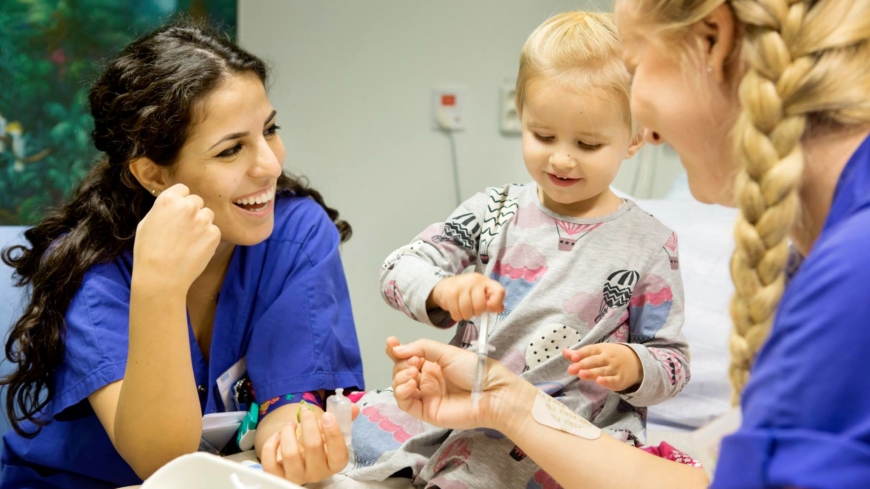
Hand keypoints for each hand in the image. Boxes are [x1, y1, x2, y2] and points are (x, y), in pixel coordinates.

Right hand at [133, 184, 219, 289]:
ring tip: (189, 241)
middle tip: (184, 229)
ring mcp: (203, 220)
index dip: (181, 200)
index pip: (183, 189)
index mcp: (168, 200)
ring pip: (208, 215)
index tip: (178, 212)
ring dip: (202, 224)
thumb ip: (163, 210)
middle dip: (192, 212)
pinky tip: (195, 249)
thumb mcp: (146, 223)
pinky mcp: (214, 234)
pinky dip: (208, 238)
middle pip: (197, 201)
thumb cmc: (148, 252)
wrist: (161, 277)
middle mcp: (188, 206)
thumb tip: (172, 206)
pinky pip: (214, 231)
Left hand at [260, 406, 358, 483]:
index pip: (339, 453)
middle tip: (306, 411)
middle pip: (313, 447)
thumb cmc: (319, 444)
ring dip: (288, 431)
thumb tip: (354, 407)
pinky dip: (271, 445)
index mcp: (335, 463)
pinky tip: (277, 436)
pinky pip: (270, 462)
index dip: (333, 433)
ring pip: (290, 453)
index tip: (327, 415)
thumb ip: (344, 420)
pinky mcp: (278, 476)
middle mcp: (317, 473)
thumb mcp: (332, 433)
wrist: (299, 460)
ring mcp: (296, 476)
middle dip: (309, 424)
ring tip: (291, 423)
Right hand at [386, 336, 529, 432]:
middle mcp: (426, 379)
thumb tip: (397, 350)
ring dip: (400, 377)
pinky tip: (412, 384)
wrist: (492, 393)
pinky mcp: (426, 412)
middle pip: (400, 371)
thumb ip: (421, 348)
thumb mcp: (447, 352)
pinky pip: (405, 403)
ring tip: (413, 373)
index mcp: (432, 364)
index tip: (391, 343)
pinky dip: (402, 392)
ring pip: (399, 387)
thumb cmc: (474, 370)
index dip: (396, 350)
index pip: (407, 357)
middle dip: (401, 364)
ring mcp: (425, 396)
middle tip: (415, 362)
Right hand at [427, 273, 504, 320]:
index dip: (496, 303)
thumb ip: (493, 302)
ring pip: (467, 311)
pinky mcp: (450, 293)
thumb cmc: (468, 292)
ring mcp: (461, 286)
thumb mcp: (482, 294)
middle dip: (476, 313)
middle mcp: (475, 281)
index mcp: (486, 281)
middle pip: (480, 305)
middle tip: (473, 309)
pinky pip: (456, 313)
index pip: (499, 292)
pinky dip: (457, 316)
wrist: (446, 285)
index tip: (489, 308)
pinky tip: (456, 310)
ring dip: (466, 316)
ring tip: (464, 310)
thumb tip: (500, 309)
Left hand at [562, 344, 642, 391]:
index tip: (572, 357)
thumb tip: (564, 352)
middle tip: (571, 369)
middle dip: (582, 364)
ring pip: (602, 371)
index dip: (581, 353)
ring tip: (581, 374)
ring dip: (592, 372)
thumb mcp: (597, 352)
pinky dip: (607, 381)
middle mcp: (607, 358)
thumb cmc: (610, 357)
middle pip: (594, 361)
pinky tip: (599, 381)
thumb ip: (580, 354)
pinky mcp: (620, 380)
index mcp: (601, 349)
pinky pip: (613, 380)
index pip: (590, 350)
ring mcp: (614, 369)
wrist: (636, 362)